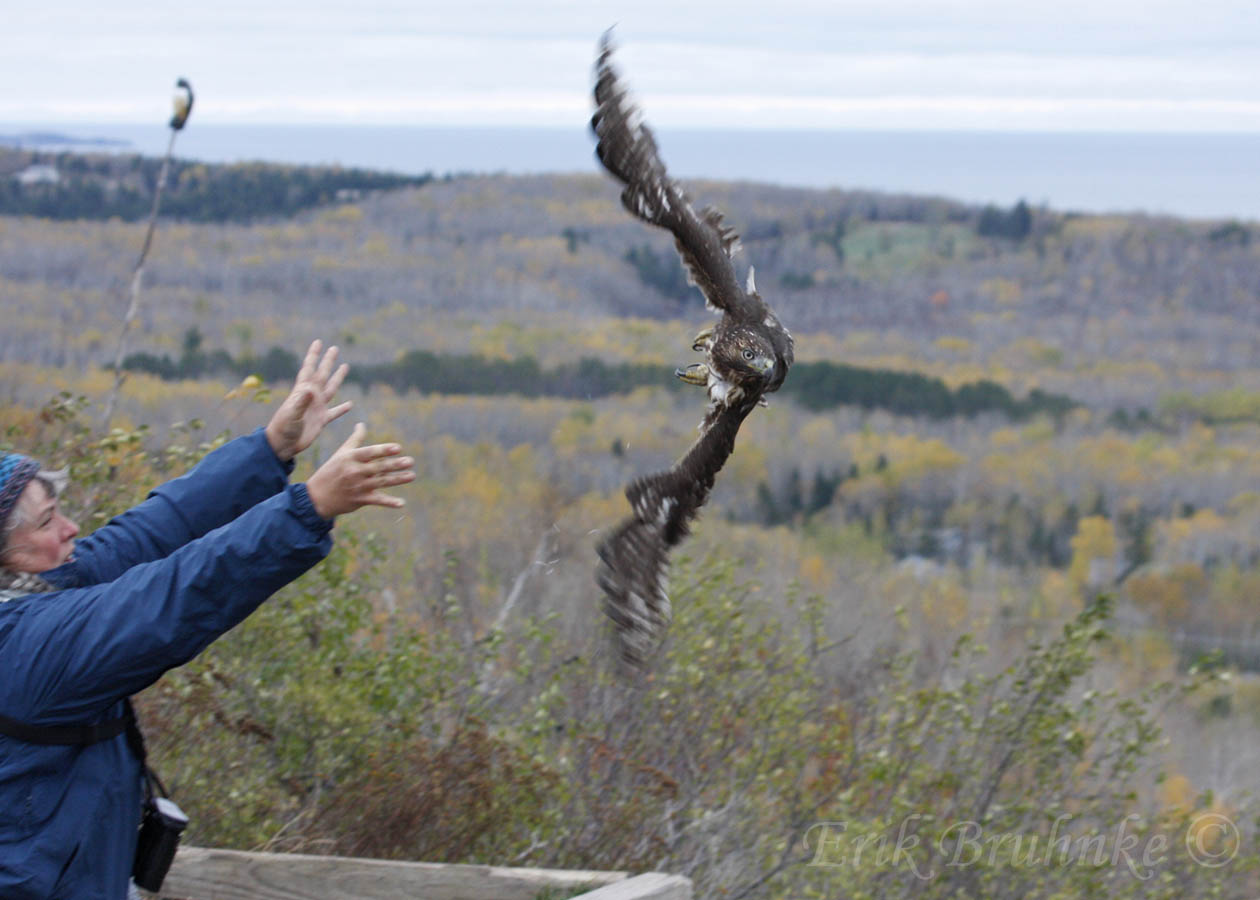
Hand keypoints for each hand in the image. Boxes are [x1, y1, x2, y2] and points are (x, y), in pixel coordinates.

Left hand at [266, 340, 351, 461]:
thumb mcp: (292, 414)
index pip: (309, 369)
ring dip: (337, 378)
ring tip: (345, 367)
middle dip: (328, 361)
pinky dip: (342, 409)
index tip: (318, 342)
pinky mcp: (321, 421)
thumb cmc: (283, 428)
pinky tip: (350, 405)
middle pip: (322, 374)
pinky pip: (334, 413)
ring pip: (330, 389)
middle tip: (334, 348)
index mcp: (303, 392)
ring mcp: (317, 408)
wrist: (283, 445)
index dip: (313, 356)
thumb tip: (310, 390)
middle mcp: (311, 397)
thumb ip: (301, 402)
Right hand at [305, 424, 415, 518]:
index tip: (398, 448)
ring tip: (412, 475)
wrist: (317, 496)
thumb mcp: (341, 454)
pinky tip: (402, 503)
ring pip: (381, 482)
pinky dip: (389, 502)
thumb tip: (362, 424)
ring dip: (398, 479)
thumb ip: (355, 439)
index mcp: (350, 458)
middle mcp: (355, 472)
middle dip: (395, 464)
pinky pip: (377, 500)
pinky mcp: (360, 500)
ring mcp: (358, 486)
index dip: (384, 450)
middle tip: (411, 461)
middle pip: (378, 467)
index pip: (370, 452)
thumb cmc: (331, 471)